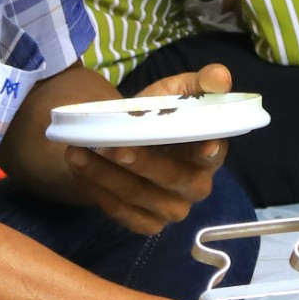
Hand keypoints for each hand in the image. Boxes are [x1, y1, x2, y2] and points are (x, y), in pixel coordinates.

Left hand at [63, 63, 231, 234]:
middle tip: (113, 146)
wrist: (130, 139)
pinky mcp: (147, 223)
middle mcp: (196, 186)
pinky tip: (79, 169)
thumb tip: (221, 76)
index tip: (203, 145)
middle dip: (143, 163)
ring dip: (106, 175)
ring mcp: (172, 209)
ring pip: (139, 195)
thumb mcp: (177, 91)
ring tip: (77, 153)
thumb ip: (200, 82)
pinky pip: (120, 211)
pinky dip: (96, 190)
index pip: (213, 154)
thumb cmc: (160, 114)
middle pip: (173, 178)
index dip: (208, 152)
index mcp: (210, 154)